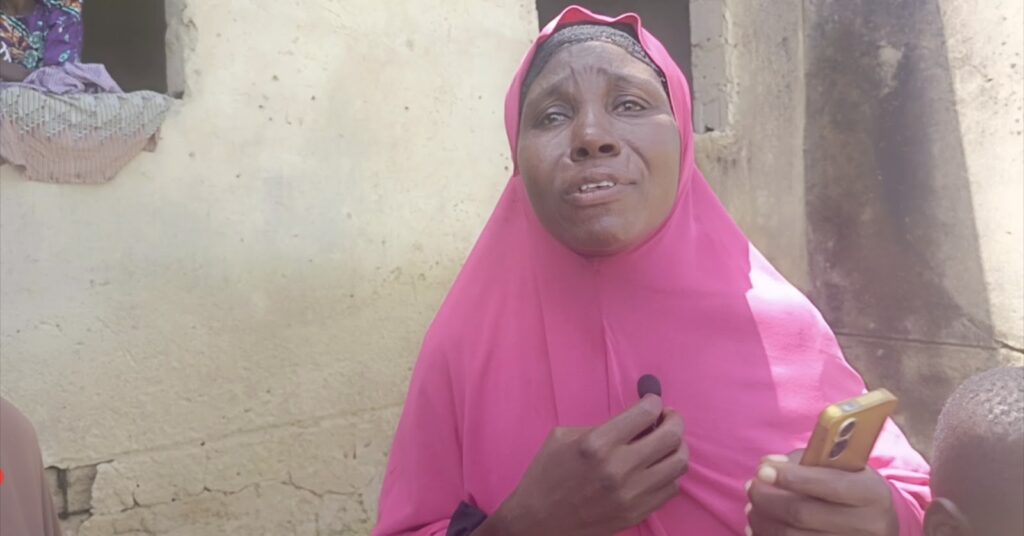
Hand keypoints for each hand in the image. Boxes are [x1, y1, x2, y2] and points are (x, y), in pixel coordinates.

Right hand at [481, 395, 687, 535]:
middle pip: (671, 436)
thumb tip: (635, 420)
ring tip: (667, 443)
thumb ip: (601, 426)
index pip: (646, 413)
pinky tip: (657, 468)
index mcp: (597, 444)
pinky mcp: (636, 513)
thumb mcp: (563, 437)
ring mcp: (631, 494)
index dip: (654, 402)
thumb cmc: (547, 474)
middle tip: (668, 418)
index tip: (652, 402)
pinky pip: (671, 488)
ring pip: (679, 463)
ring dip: (677, 446)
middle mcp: (618, 468)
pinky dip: (669, 473)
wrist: (539, 521)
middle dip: (674, 420)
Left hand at [745, 451, 898, 535]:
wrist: (878, 526)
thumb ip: (805, 462)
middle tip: (750, 487)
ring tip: (752, 508)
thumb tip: (767, 465)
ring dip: (762, 521)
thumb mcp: (842, 469)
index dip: (790, 477)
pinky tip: (758, 528)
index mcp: (870, 493)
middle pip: (802, 514)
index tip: (762, 470)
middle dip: (766, 500)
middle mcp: (868, 525)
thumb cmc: (851, 489)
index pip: (826, 485)